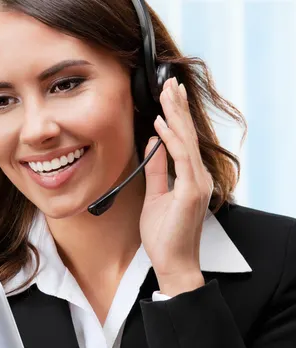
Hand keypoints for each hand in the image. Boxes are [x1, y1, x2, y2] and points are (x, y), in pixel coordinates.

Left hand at [139, 77, 212, 296]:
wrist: (173, 262)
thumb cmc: (164, 234)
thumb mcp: (155, 195)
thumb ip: (156, 170)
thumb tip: (153, 146)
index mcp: (190, 177)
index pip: (183, 139)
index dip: (176, 115)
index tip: (168, 95)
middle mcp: (197, 176)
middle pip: (187, 134)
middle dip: (177, 106)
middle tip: (170, 81)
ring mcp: (196, 183)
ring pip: (185, 141)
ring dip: (174, 115)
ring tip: (166, 92)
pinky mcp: (190, 191)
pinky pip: (179, 160)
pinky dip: (169, 140)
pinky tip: (160, 124)